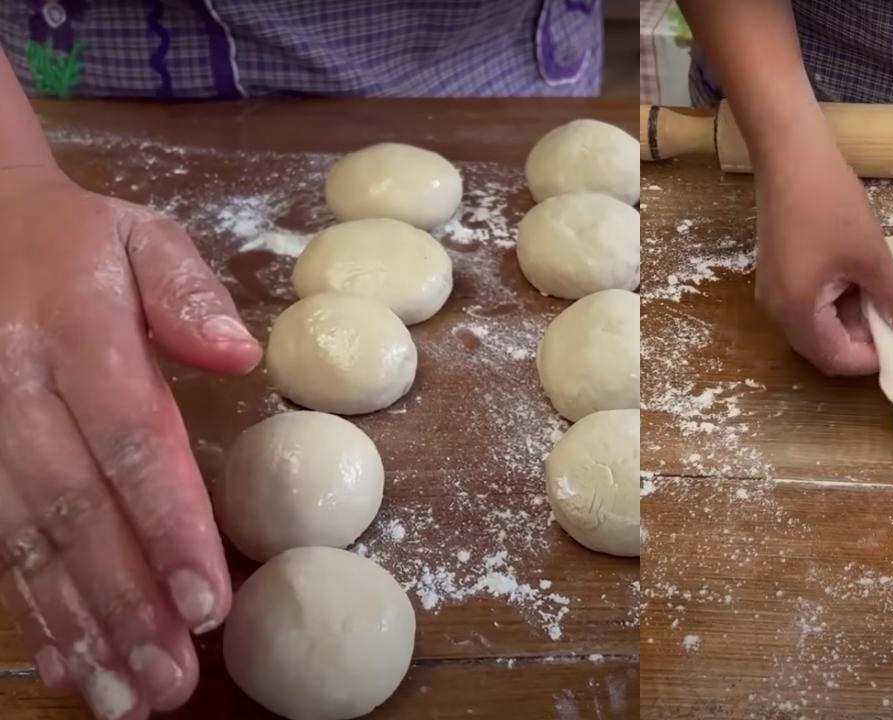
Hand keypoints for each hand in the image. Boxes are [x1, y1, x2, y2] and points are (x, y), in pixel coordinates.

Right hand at [0, 167, 260, 718]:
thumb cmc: (73, 241)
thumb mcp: (139, 235)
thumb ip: (187, 292)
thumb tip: (241, 354)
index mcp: (71, 328)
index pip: (129, 438)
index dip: (168, 524)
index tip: (208, 601)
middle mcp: (10, 387)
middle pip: (71, 510)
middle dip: (125, 603)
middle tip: (170, 679)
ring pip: (23, 543)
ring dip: (78, 627)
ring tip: (126, 698)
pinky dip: (32, 611)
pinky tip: (69, 666)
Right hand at [754, 138, 892, 374]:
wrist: (790, 155)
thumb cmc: (829, 204)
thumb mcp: (871, 255)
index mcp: (795, 311)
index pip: (835, 359)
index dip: (871, 357)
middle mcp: (776, 310)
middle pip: (823, 345)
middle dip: (861, 337)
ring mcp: (773, 290)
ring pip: (817, 323)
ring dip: (851, 316)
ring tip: (881, 290)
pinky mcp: (777, 272)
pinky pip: (808, 301)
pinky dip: (836, 298)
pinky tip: (859, 275)